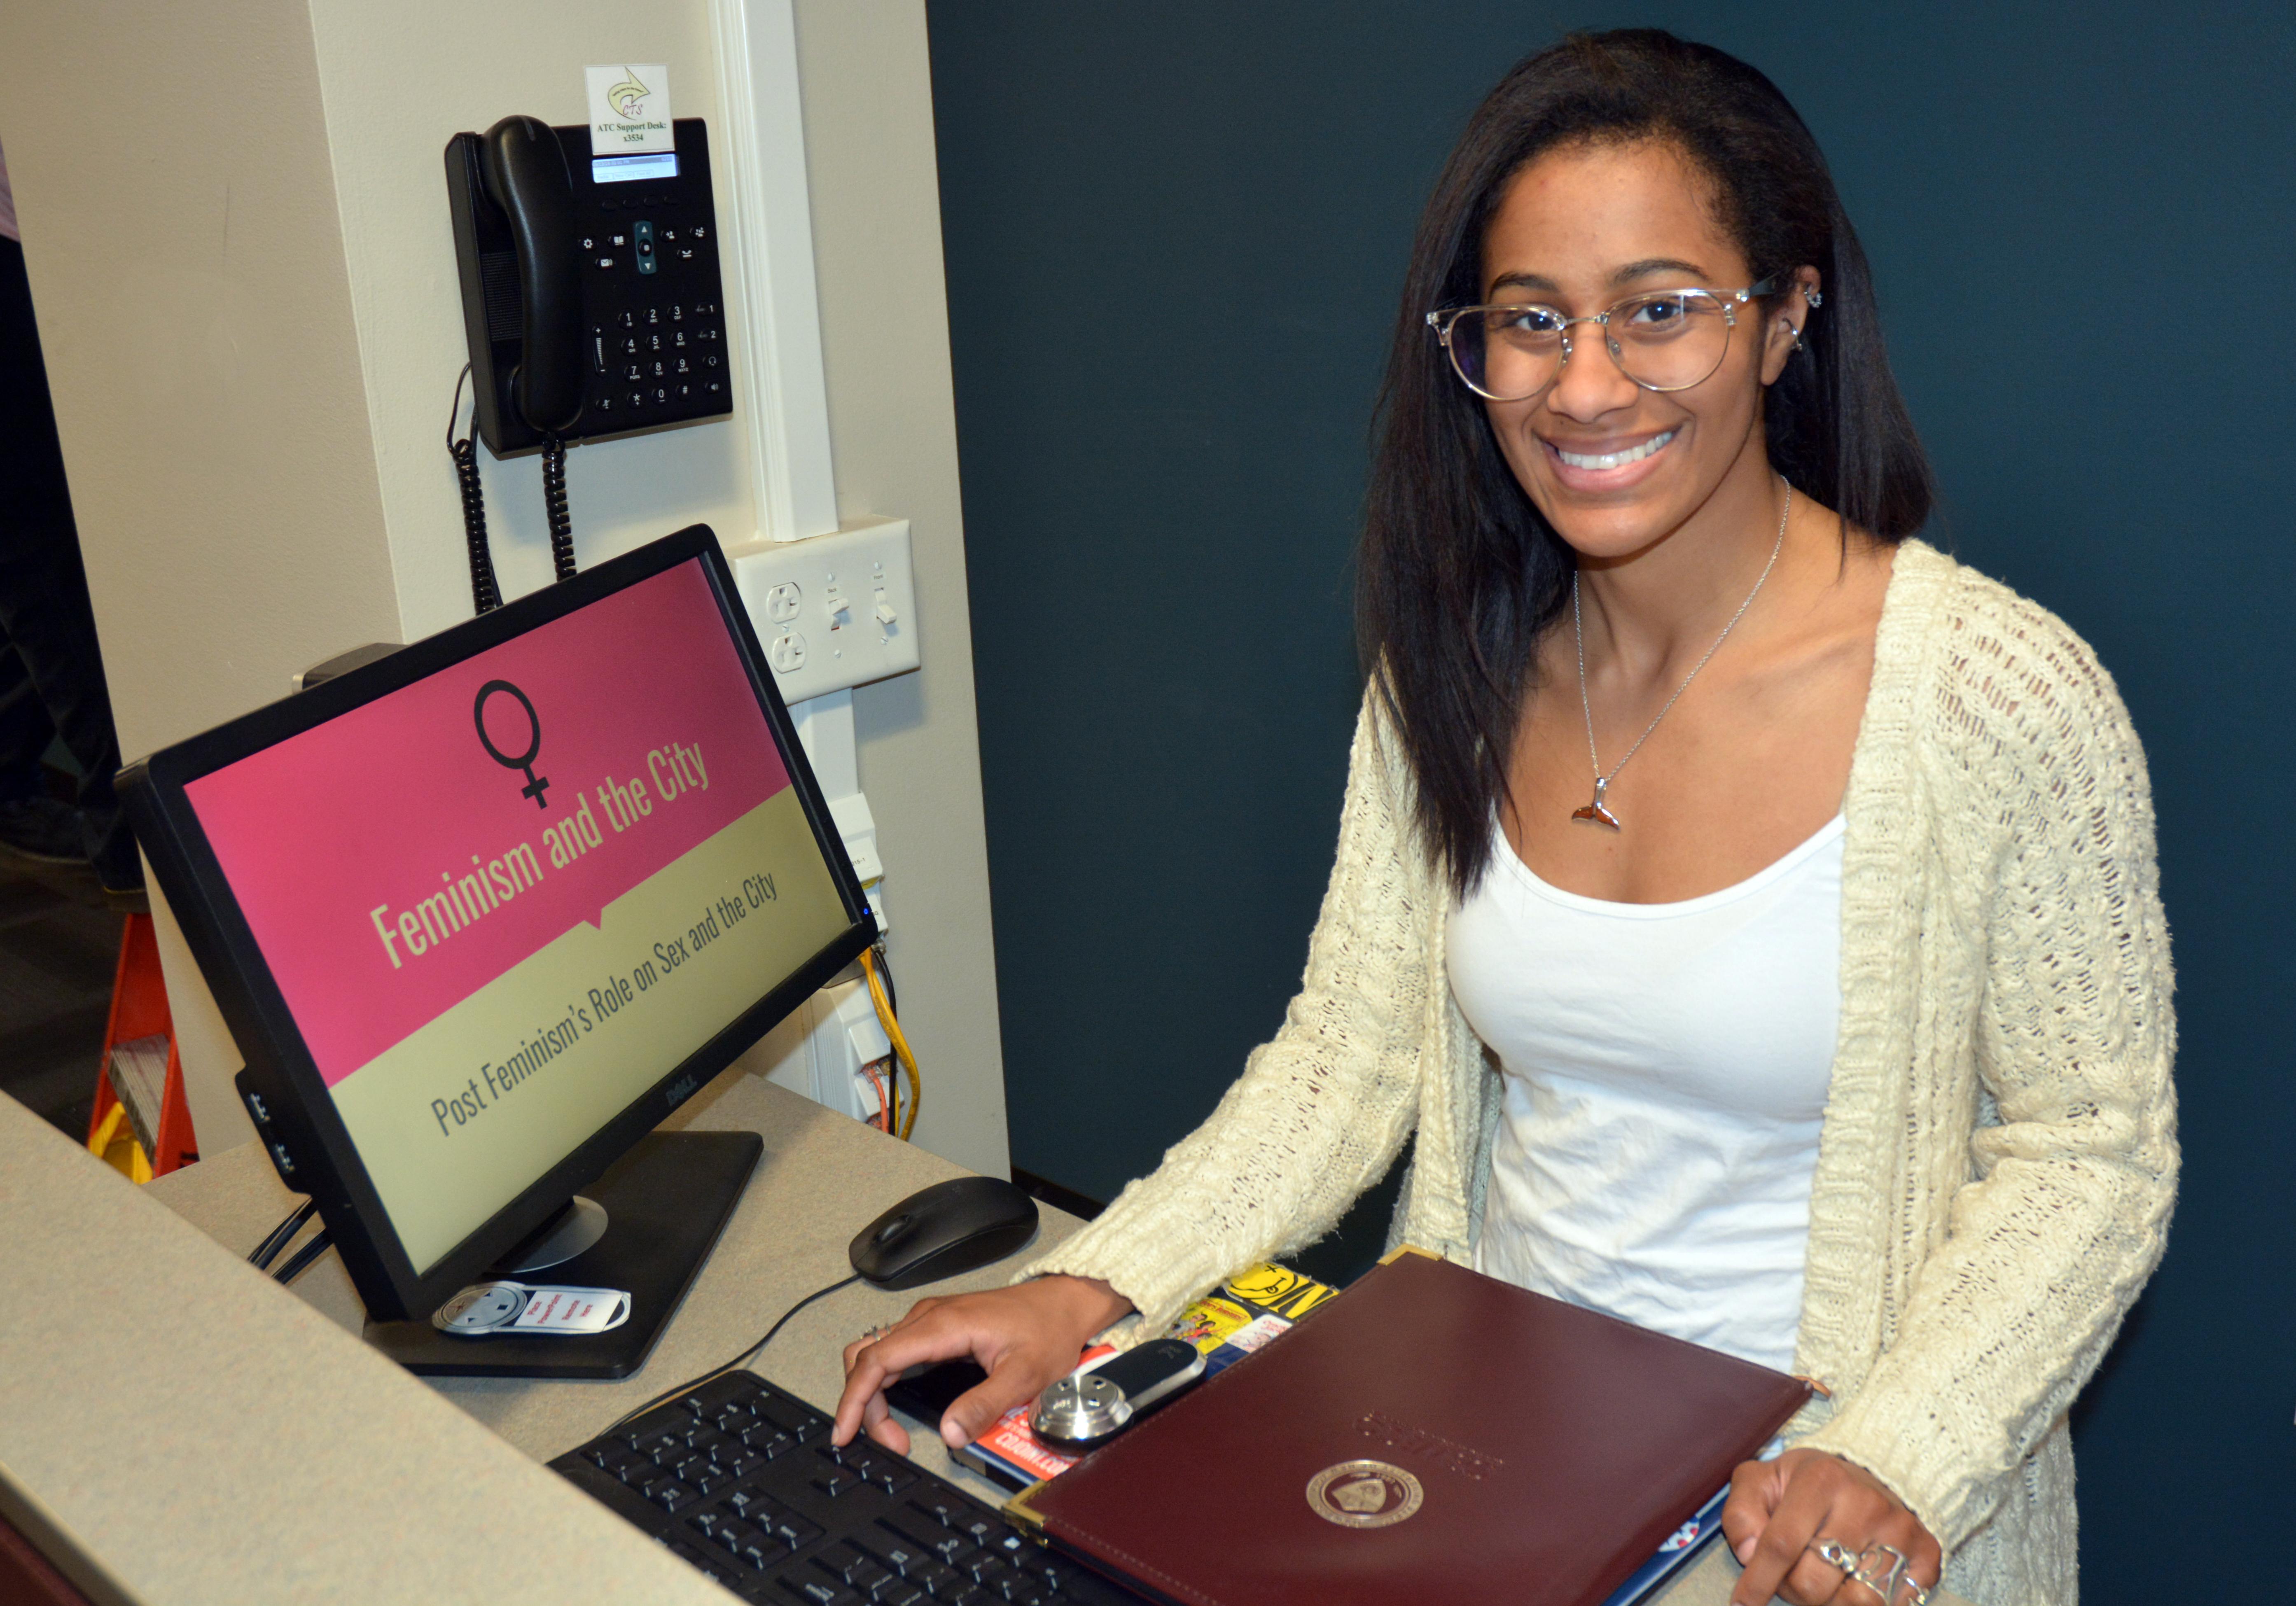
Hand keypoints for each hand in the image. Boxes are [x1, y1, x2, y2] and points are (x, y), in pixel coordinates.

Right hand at [832, 1274, 1134, 1453]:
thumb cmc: (1048, 1329)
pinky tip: (893, 1404)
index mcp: (943, 1325)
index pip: (877, 1359)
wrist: (1065, 1302)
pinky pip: (894, 1351)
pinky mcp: (937, 1326)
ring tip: (889, 1431)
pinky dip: (884, 1381)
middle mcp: (929, 1316)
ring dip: (872, 1393)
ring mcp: (931, 1319)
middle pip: (868, 1358)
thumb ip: (985, 1404)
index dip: (854, 1398)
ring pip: (877, 1353)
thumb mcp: (1025, 1375)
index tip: (845, 1431)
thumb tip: (949, 1432)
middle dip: (863, 1404)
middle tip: (887, 1443)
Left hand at [1725, 1448, 1940, 1604]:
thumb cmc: (1807, 1483)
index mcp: (1821, 1479)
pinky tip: (1854, 1582)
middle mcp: (1865, 1503)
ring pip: (1857, 1602)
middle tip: (1790, 1576)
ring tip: (1822, 1581)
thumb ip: (1742, 1513)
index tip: (1741, 1604)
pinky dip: (1870, 1603)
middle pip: (1814, 1583)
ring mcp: (1900, 1530)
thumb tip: (1749, 1554)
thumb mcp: (1762, 1481)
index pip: (1781, 1544)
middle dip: (1792, 1590)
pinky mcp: (1927, 1554)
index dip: (1758, 1582)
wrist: (1872, 1471)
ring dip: (1829, 1603)